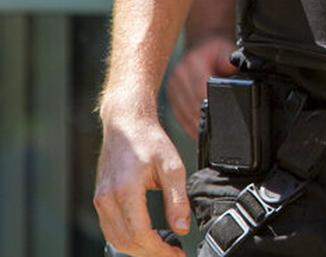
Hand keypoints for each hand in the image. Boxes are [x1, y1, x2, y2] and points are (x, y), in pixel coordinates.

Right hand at [94, 112, 189, 256]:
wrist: (126, 125)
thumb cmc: (149, 141)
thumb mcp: (172, 167)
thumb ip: (177, 200)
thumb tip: (182, 229)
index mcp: (125, 191)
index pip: (140, 234)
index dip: (159, 250)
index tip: (178, 253)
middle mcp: (107, 199)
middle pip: (126, 242)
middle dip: (151, 253)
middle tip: (174, 253)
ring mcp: (100, 200)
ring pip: (115, 240)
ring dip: (139, 250)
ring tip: (164, 248)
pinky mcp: (100, 200)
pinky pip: (111, 230)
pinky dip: (128, 240)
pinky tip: (148, 238)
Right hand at [166, 38, 235, 138]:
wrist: (202, 47)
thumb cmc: (217, 51)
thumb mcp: (227, 51)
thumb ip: (230, 60)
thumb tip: (231, 69)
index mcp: (192, 63)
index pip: (200, 90)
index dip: (209, 106)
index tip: (220, 121)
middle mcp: (179, 76)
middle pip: (191, 105)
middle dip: (203, 121)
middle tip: (218, 135)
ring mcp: (172, 88)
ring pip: (183, 113)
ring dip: (195, 127)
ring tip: (208, 139)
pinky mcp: (170, 97)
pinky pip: (179, 115)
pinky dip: (188, 126)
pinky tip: (197, 135)